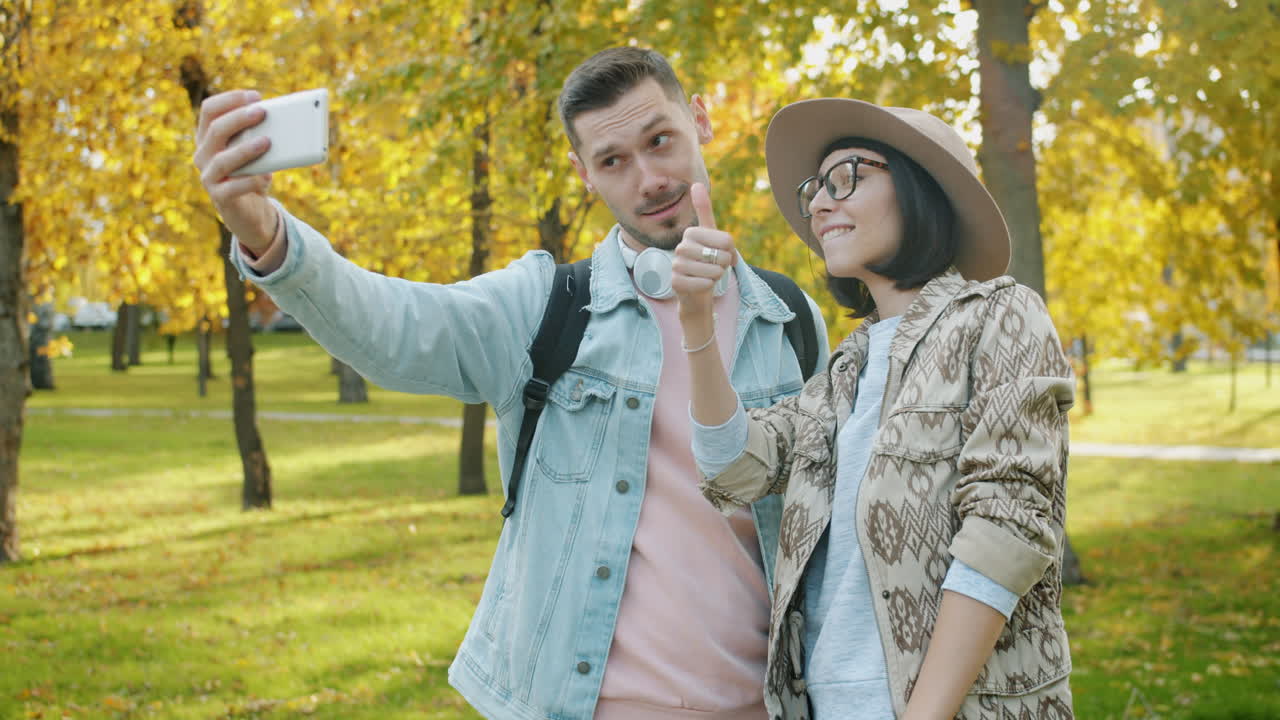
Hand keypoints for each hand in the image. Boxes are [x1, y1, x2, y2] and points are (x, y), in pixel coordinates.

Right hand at [192, 90, 279, 254]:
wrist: (252, 212)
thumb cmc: (253, 174)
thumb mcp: (256, 152)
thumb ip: (260, 136)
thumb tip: (284, 121)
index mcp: (209, 138)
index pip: (209, 110)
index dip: (230, 100)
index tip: (255, 96)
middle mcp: (203, 155)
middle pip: (215, 130)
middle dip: (239, 118)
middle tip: (262, 112)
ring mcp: (208, 177)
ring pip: (222, 159)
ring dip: (245, 149)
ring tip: (267, 142)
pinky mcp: (219, 198)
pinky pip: (232, 188)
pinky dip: (250, 181)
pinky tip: (265, 177)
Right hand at [672, 182, 736, 318]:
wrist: (697, 292)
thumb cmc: (707, 261)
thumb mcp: (712, 237)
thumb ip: (706, 212)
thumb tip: (696, 184)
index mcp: (691, 233)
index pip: (727, 241)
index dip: (731, 252)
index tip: (723, 255)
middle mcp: (681, 247)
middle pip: (721, 256)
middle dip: (724, 265)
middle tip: (716, 268)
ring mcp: (676, 265)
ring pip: (713, 271)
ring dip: (717, 277)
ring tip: (709, 276)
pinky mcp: (675, 283)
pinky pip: (704, 284)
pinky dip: (708, 287)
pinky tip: (701, 286)